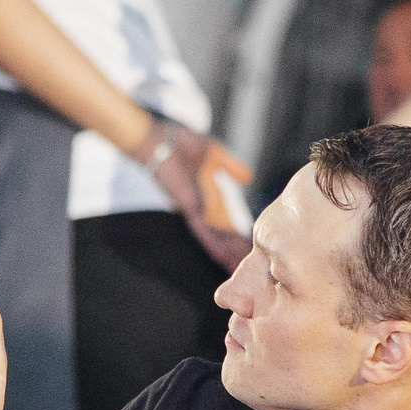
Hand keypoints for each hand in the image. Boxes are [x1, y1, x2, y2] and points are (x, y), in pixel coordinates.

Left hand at [147, 123, 253, 270]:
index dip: (239, 236)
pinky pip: (202, 229)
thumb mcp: (214, 152)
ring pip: (215, 237)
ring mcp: (196, 207)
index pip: (227, 220)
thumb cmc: (180, 141)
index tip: (252, 249)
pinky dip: (212, 244)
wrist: (158, 140)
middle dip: (236, 251)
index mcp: (209, 195)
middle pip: (223, 234)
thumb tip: (248, 178)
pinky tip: (222, 257)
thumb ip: (231, 165)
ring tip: (239, 269)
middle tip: (252, 270)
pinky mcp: (188, 207)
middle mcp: (203, 205)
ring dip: (227, 253)